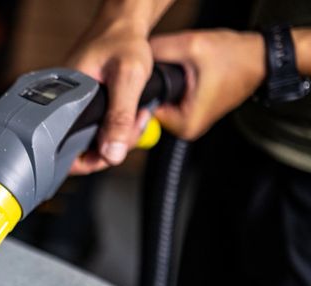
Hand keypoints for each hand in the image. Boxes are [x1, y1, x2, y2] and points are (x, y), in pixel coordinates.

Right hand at [66, 20, 154, 173]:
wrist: (123, 24)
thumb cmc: (122, 41)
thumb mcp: (128, 78)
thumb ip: (120, 117)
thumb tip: (112, 154)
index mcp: (62, 100)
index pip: (64, 150)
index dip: (89, 158)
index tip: (113, 152)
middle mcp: (63, 106)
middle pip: (80, 149)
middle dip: (112, 147)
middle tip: (133, 129)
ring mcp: (74, 108)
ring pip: (92, 140)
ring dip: (119, 137)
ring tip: (137, 117)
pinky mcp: (85, 107)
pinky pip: (98, 129)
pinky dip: (117, 127)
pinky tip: (131, 115)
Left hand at [150, 29, 265, 139]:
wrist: (259, 59)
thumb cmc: (234, 56)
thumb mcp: (192, 45)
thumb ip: (159, 51)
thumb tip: (135, 60)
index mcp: (185, 123)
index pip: (144, 112)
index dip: (143, 90)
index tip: (149, 77)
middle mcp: (186, 130)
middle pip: (151, 108)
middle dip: (156, 86)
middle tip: (172, 68)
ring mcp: (189, 124)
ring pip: (160, 104)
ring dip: (165, 86)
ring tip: (183, 70)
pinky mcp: (191, 115)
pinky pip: (170, 102)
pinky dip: (173, 88)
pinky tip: (185, 75)